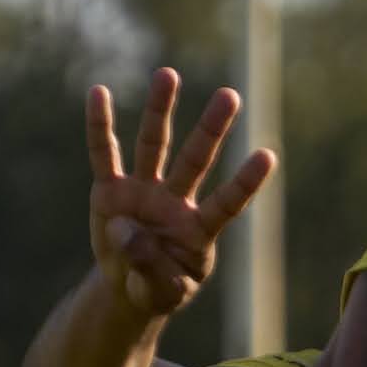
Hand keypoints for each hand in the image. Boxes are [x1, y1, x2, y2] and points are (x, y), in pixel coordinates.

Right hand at [83, 69, 278, 327]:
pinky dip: (100, 126)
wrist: (127, 289)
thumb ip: (151, 268)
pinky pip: (104, 154)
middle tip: (231, 95)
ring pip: (155, 145)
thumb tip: (127, 231)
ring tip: (169, 74)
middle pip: (196, 159)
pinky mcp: (110, 190)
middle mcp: (175, 201)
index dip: (245, 182)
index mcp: (199, 229)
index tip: (267, 156)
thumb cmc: (158, 289)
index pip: (227, 203)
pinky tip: (98, 93)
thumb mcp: (163, 293)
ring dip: (160, 110)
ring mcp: (143, 191)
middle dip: (212, 128)